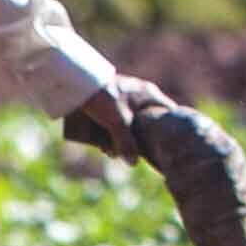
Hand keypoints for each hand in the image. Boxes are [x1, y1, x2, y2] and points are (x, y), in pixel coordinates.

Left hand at [58, 73, 174, 157]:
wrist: (77, 82)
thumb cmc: (103, 97)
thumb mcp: (117, 122)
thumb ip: (127, 143)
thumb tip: (133, 163)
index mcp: (150, 94)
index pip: (169, 112)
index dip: (169, 129)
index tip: (165, 145)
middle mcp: (141, 95)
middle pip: (148, 122)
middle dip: (138, 141)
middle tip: (132, 154)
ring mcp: (125, 97)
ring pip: (130, 123)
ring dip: (122, 139)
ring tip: (110, 152)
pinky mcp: (110, 101)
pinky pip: (117, 120)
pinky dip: (112, 132)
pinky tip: (102, 145)